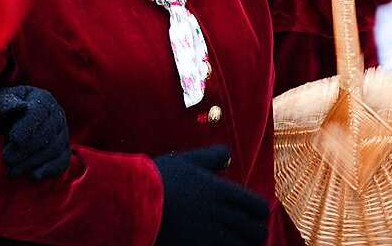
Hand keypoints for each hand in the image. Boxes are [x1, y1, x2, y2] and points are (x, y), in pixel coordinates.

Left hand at [0, 85, 70, 180]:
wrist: (12, 121)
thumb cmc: (4, 110)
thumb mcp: (0, 102)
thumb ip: (7, 103)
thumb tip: (20, 106)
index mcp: (42, 99)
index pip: (39, 113)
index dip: (27, 127)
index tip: (13, 139)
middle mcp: (57, 114)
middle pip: (47, 134)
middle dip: (26, 149)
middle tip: (7, 159)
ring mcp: (63, 133)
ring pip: (54, 149)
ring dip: (32, 162)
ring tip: (12, 170)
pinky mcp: (64, 149)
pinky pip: (62, 161)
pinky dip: (49, 170)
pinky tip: (32, 175)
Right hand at [153, 146, 267, 245]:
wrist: (131, 202)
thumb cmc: (157, 179)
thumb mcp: (185, 161)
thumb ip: (210, 157)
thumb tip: (228, 155)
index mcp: (219, 190)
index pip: (258, 206)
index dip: (260, 212)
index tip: (254, 213)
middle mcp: (219, 214)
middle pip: (256, 231)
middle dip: (255, 232)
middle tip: (247, 231)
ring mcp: (210, 235)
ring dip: (242, 244)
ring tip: (234, 240)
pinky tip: (218, 244)